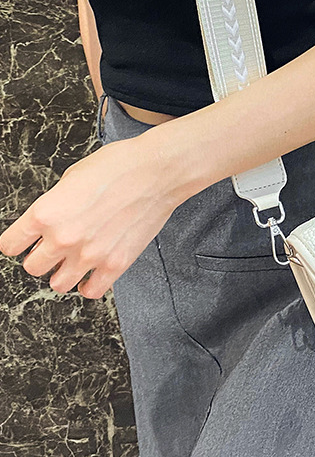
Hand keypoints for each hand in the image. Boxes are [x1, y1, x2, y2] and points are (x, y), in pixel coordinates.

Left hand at [0, 134, 182, 298]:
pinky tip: (91, 271)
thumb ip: (55, 203)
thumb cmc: (119, 165)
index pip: (10, 244)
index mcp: (47, 212)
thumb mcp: (73, 175)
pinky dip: (87, 284)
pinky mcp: (114, 264)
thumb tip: (51, 219)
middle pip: (32, 267)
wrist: (157, 171)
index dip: (16, 241)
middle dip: (40, 256)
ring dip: (62, 272)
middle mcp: (63, 238)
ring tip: (73, 258)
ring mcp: (89, 255)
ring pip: (57, 284)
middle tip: (52, 246)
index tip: (22, 241)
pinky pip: (90, 291)